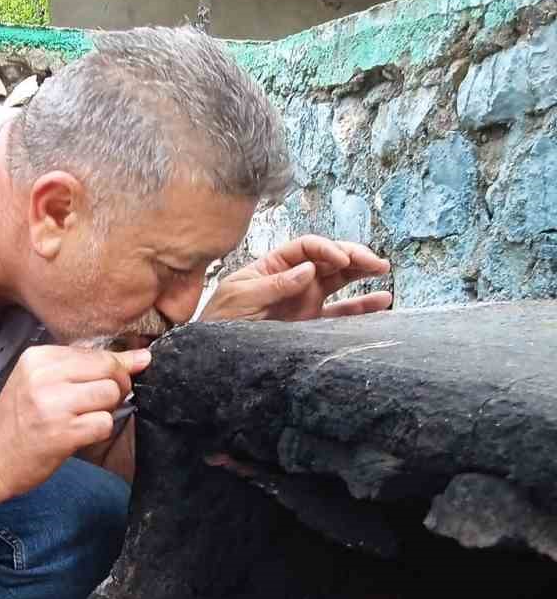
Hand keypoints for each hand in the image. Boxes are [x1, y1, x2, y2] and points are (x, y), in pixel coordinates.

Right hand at [0, 343, 150, 496]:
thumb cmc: (19, 421)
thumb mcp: (42, 382)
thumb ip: (87, 367)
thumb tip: (141, 358)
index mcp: (38, 358)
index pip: (98, 353)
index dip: (113, 370)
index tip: (110, 382)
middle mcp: (44, 377)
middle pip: (109, 370)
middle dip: (116, 388)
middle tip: (97, 404)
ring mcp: (53, 404)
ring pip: (110, 395)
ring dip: (106, 411)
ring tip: (83, 418)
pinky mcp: (62, 432)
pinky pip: (104, 424)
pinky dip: (98, 431)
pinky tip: (78, 434)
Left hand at [200, 236, 391, 323]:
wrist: (216, 351)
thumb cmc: (220, 320)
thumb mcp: (240, 297)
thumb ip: (274, 284)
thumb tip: (308, 269)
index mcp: (274, 266)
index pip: (307, 248)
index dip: (326, 249)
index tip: (340, 259)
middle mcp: (294, 279)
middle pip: (329, 259)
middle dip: (352, 255)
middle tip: (374, 261)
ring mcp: (305, 300)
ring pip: (340, 280)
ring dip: (362, 272)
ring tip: (382, 269)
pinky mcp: (312, 323)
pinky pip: (341, 313)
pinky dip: (362, 307)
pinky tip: (382, 301)